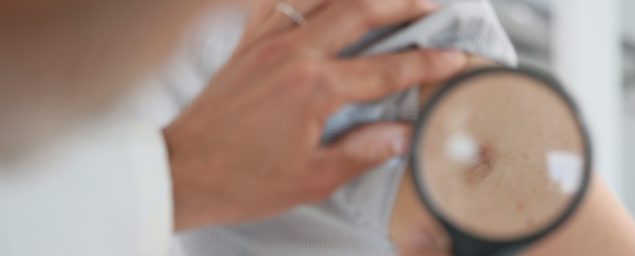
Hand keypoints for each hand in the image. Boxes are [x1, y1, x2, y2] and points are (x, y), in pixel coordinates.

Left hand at [164, 0, 466, 230]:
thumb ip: (363, 151)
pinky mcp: (246, 42)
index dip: (425, 62)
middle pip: (359, 10)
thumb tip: (400, 135)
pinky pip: (277, 1)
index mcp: (313, 89)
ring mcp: (265, 41)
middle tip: (430, 4)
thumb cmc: (239, 179)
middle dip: (402, 3)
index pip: (385, 68)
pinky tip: (317, 0)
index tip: (451, 57)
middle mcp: (291, 54)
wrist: (183, 171)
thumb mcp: (313, 178)